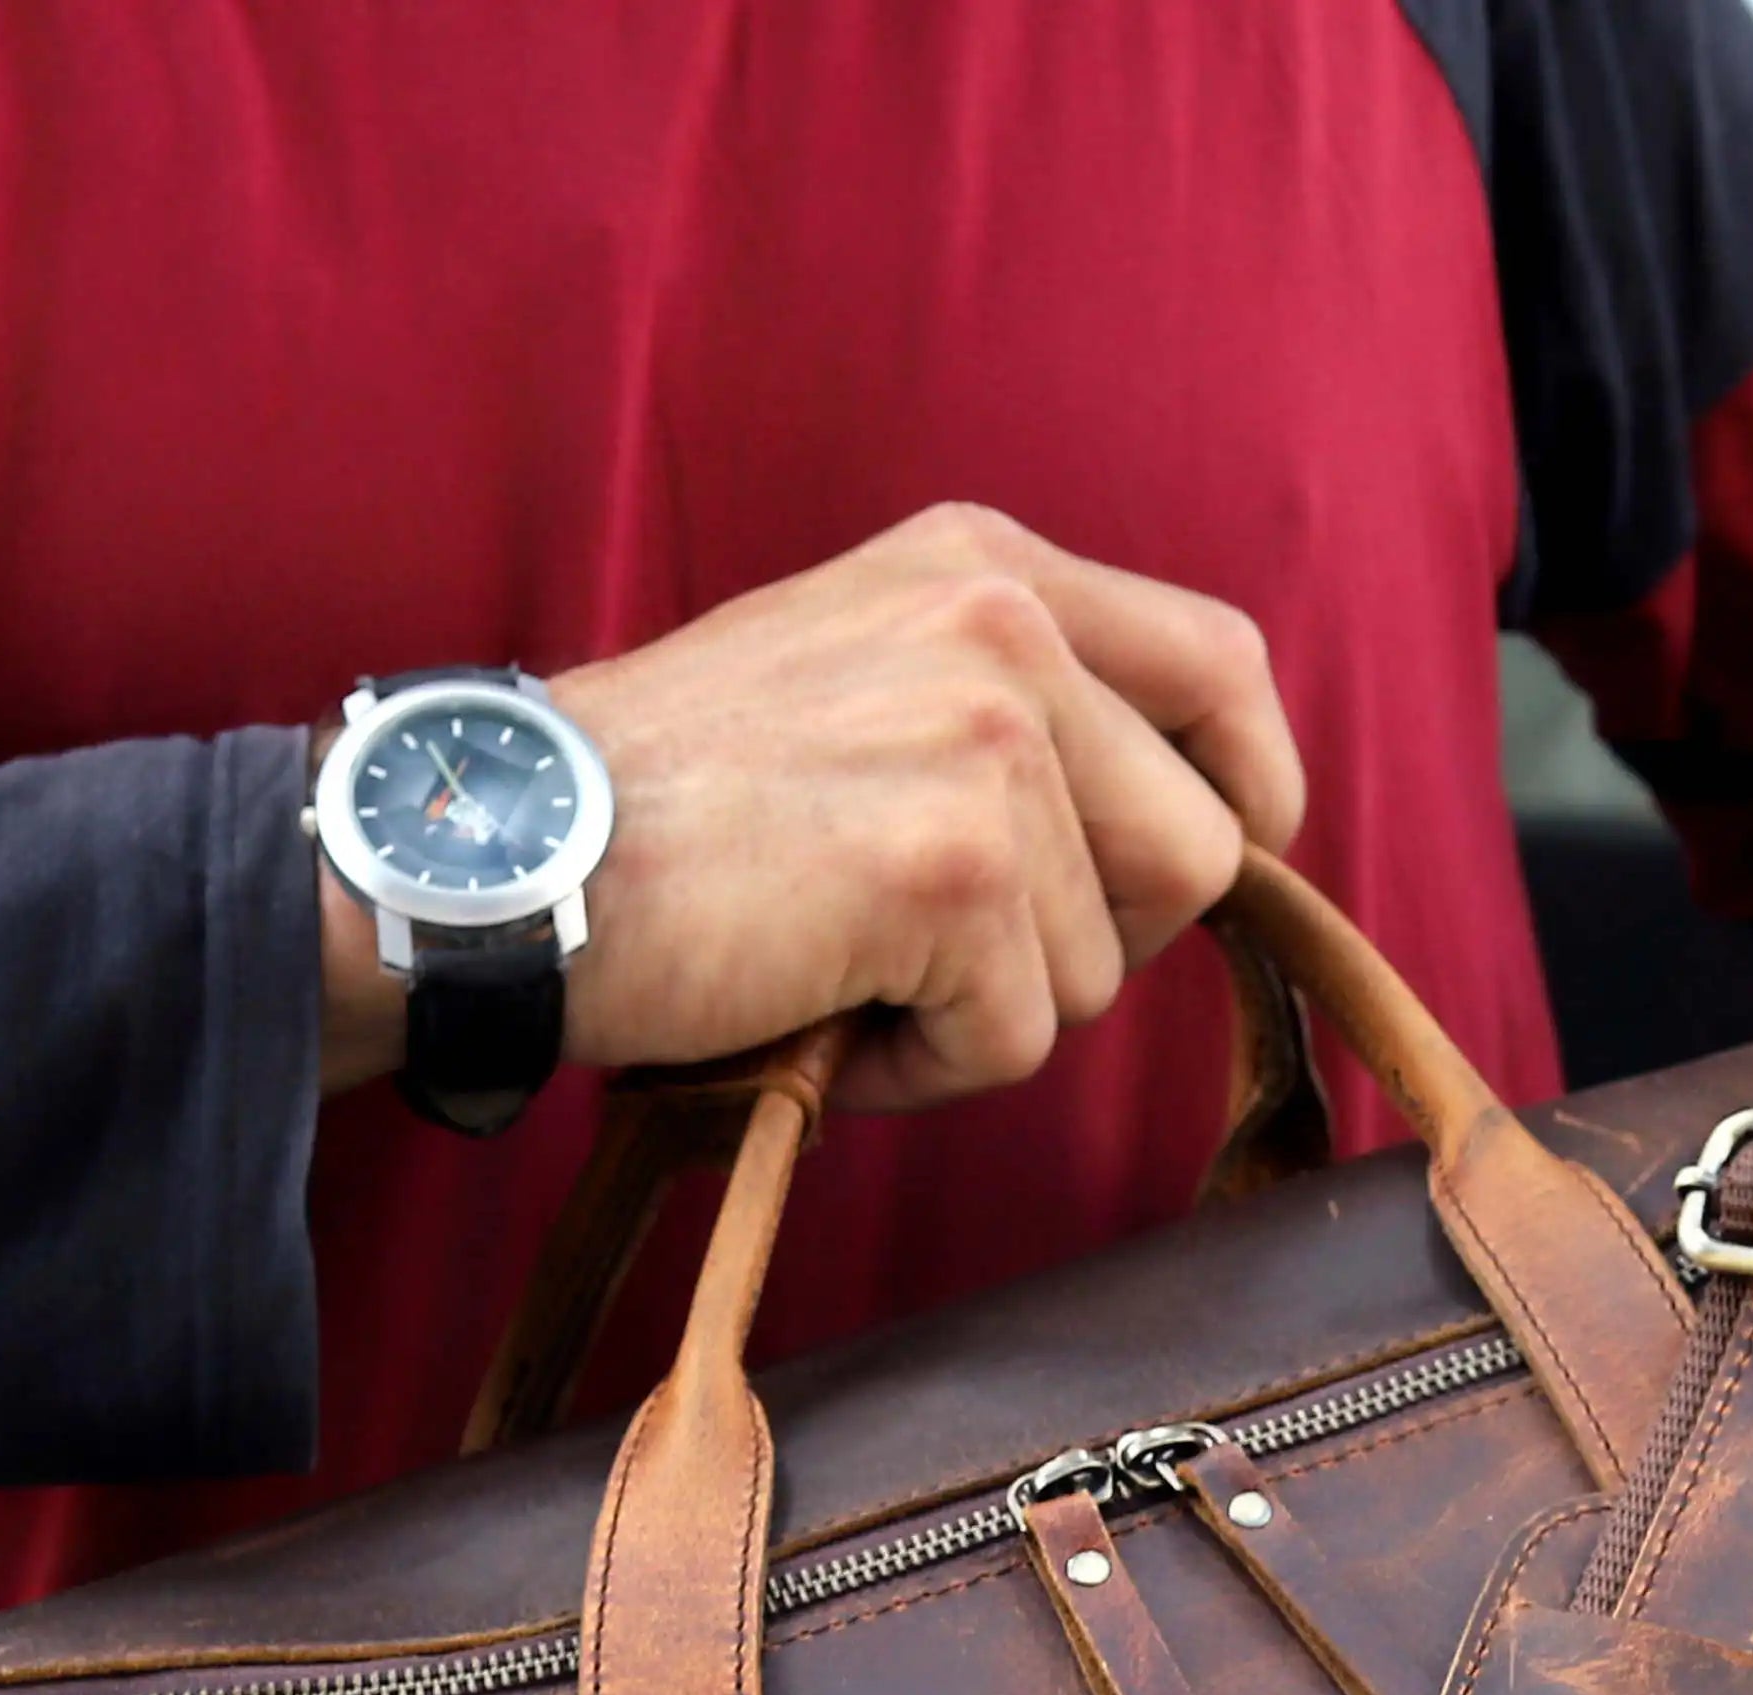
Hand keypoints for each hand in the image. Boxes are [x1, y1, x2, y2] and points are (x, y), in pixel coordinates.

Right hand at [320, 506, 1305, 1118]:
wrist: (507, 854)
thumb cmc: (661, 802)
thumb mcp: (855, 675)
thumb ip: (1005, 710)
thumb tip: (1173, 834)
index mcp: (986, 566)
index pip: (1222, 668)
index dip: (1246, 794)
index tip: (1200, 871)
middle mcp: (1003, 624)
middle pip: (1198, 850)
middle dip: (1093, 943)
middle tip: (943, 953)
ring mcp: (985, 738)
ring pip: (1104, 966)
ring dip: (983, 1014)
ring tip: (841, 969)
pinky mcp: (952, 863)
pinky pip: (1017, 1039)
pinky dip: (919, 1070)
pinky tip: (815, 1010)